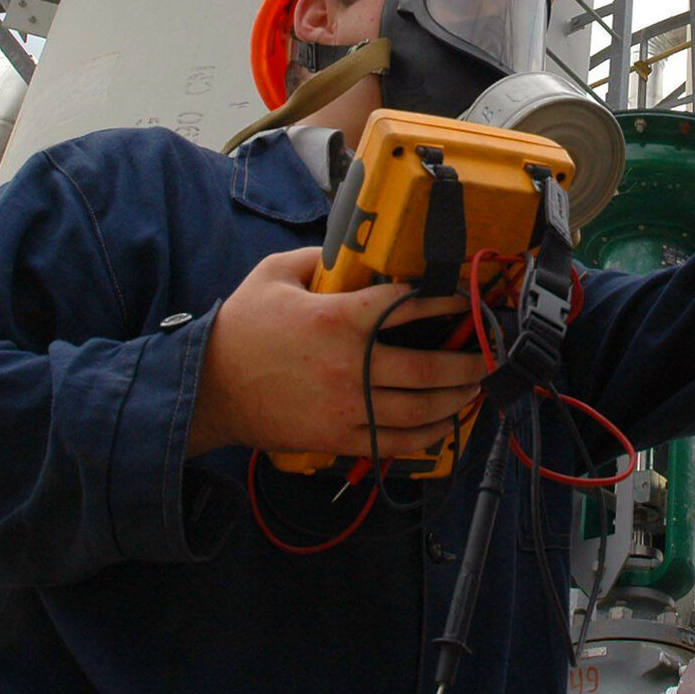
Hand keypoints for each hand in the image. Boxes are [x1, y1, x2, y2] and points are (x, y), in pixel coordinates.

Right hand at [187, 248, 486, 458]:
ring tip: (474, 388)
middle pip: (427, 368)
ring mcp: (346, 407)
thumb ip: (319, 257)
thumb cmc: (241, 328)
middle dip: (467, 362)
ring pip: (418, 410)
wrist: (205, 388)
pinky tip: (442, 428)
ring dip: (455, 400)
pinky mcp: (336, 437)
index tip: (467, 297)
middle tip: (489, 354)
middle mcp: (350, 366)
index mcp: (339, 319)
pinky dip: (424, 438)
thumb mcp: (274, 273)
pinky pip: (392, 443)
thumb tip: (353, 250)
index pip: (408, 305)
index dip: (445, 299)